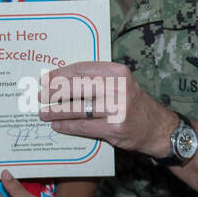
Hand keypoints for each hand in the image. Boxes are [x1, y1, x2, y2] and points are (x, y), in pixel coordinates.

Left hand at [37, 61, 176, 157]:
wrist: (156, 127)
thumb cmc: (131, 103)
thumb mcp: (119, 83)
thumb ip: (96, 79)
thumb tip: (61, 80)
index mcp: (117, 71)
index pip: (81, 68)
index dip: (60, 74)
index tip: (46, 79)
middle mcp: (118, 87)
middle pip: (77, 86)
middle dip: (55, 91)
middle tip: (41, 95)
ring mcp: (116, 108)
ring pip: (78, 107)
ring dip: (56, 111)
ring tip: (44, 112)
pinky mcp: (114, 127)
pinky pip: (84, 125)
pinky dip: (67, 126)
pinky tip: (57, 125)